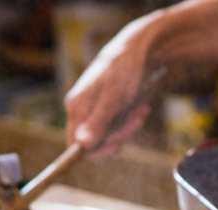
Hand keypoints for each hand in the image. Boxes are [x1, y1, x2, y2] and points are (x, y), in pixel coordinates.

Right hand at [65, 16, 156, 155]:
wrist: (140, 52)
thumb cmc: (124, 71)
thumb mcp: (113, 98)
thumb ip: (98, 122)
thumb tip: (82, 145)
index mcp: (76, 107)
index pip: (75, 144)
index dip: (95, 151)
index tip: (116, 146)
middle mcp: (82, 111)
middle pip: (96, 143)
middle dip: (118, 136)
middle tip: (135, 121)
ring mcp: (96, 112)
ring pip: (111, 137)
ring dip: (129, 128)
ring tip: (140, 110)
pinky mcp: (109, 111)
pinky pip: (120, 128)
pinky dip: (132, 121)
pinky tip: (142, 108)